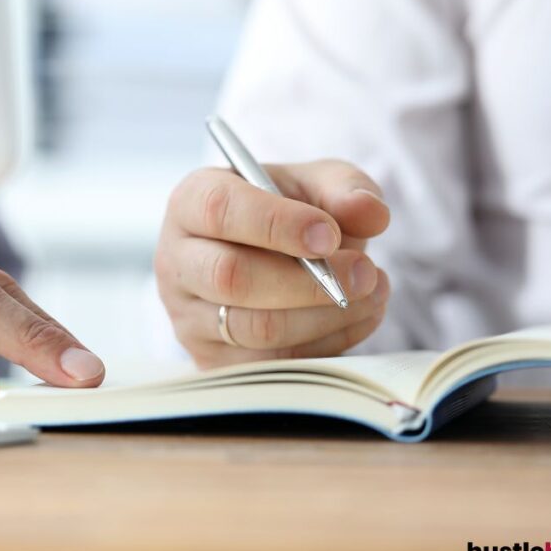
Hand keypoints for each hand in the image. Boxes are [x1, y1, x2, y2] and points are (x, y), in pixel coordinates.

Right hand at [155, 162, 390, 367]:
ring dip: (325, 315)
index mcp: (191, 203)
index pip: (220, 210)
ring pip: (255, 327)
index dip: (276, 224)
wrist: (269, 257)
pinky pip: (272, 365)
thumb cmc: (286, 213)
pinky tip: (358, 317)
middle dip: (307, 280)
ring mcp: (188, 316)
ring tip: (373, 291)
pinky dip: (327, 344)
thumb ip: (344, 188)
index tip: (328, 234)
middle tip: (365, 271)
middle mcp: (177, 260)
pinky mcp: (211, 360)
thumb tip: (370, 212)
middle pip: (230, 277)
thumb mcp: (314, 185)